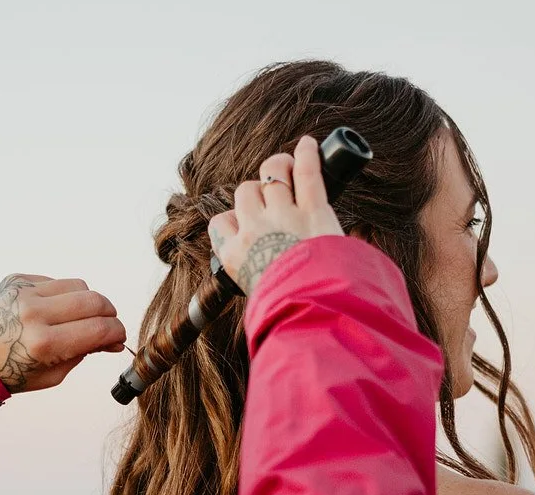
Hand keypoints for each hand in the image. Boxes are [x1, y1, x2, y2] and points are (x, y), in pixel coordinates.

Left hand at [0, 275, 125, 392]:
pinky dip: (63, 294)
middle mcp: (34, 314)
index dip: (116, 332)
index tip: (118, 337)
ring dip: (88, 301)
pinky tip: (54, 310)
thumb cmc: (11, 370)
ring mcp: (24, 292)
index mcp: (43, 344)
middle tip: (108, 324)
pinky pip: (54, 281)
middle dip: (109, 313)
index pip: (98, 329)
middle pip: (94, 301)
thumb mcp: (52, 375)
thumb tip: (111, 339)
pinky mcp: (17, 279)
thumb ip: (84, 354)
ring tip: (81, 317)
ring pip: (78, 285)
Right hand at [208, 136, 343, 295]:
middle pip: (244, 192)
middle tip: (273, 201)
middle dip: (256, 194)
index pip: (221, 222)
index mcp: (233, 254)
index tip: (245, 226)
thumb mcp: (253, 298)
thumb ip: (250, 279)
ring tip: (286, 168)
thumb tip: (257, 282)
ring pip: (271, 175)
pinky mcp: (313, 210)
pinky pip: (306, 172)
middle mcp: (253, 229)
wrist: (313, 311)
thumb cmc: (285, 310)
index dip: (233, 221)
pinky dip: (308, 154)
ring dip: (278, 169)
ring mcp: (283, 216)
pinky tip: (309, 143)